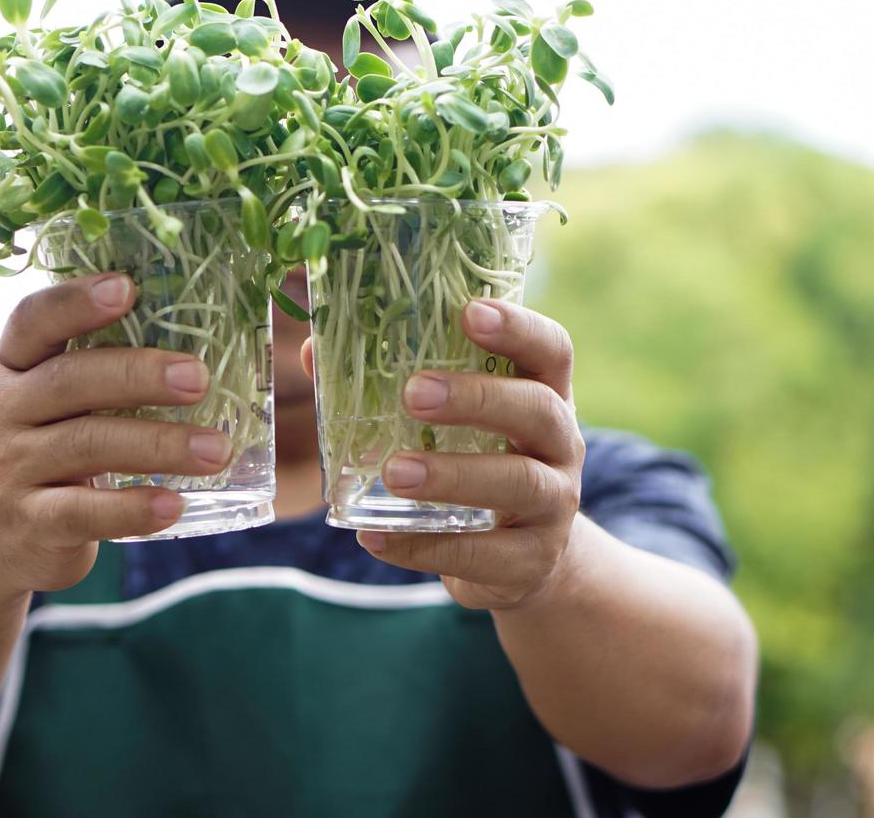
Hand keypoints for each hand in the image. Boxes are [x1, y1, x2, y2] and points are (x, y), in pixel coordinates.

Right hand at [0, 273, 233, 595]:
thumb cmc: (41, 452)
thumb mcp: (51, 403)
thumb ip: (100, 369)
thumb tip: (203, 333)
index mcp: (16, 366)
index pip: (34, 320)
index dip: (77, 302)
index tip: (127, 286)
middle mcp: (6, 410)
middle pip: (71, 381)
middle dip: (139, 375)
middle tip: (199, 378)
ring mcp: (12, 469)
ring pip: (85, 445)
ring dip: (158, 445)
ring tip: (216, 450)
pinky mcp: (30, 524)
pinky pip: (82, 512)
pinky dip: (131, 509)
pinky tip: (174, 505)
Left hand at [353, 299, 585, 610]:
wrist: (521, 561)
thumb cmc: (474, 464)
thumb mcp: (452, 424)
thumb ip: (390, 384)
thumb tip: (313, 351)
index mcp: (543, 393)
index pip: (550, 349)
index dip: (517, 327)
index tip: (470, 312)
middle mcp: (560, 444)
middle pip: (537, 410)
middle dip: (476, 398)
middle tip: (413, 393)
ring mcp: (554, 505)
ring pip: (518, 484)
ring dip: (452, 475)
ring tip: (393, 472)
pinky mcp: (531, 562)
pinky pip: (483, 555)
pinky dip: (424, 547)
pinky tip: (375, 536)